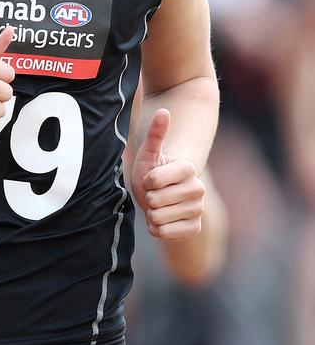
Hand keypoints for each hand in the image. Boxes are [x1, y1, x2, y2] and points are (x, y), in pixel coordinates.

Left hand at [130, 108, 204, 239]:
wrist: (159, 194)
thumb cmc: (151, 170)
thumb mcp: (148, 153)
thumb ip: (156, 133)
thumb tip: (163, 111)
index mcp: (188, 169)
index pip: (153, 180)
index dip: (146, 180)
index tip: (151, 178)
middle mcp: (198, 189)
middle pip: (155, 200)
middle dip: (148, 198)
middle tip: (154, 193)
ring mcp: (198, 209)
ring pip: (159, 218)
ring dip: (151, 214)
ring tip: (158, 205)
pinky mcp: (195, 227)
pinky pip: (166, 233)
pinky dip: (157, 228)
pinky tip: (162, 218)